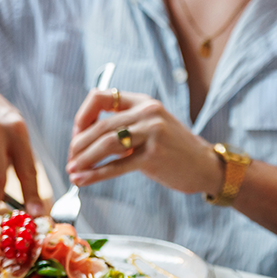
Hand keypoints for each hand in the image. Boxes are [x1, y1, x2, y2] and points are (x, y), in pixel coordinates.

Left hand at [65, 90, 221, 194]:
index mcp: (144, 102)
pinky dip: (95, 174)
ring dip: (84, 159)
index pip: (101, 97)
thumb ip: (125, 127)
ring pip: (105, 144)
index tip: (76, 134)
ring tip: (72, 171)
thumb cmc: (175, 150)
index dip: (83, 116)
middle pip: (100, 125)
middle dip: (78, 144)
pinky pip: (117, 165)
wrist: (206, 167)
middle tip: (70, 159)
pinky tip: (83, 180)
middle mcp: (148, 113)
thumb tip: (87, 139)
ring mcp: (152, 133)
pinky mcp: (153, 156)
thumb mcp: (152, 128)